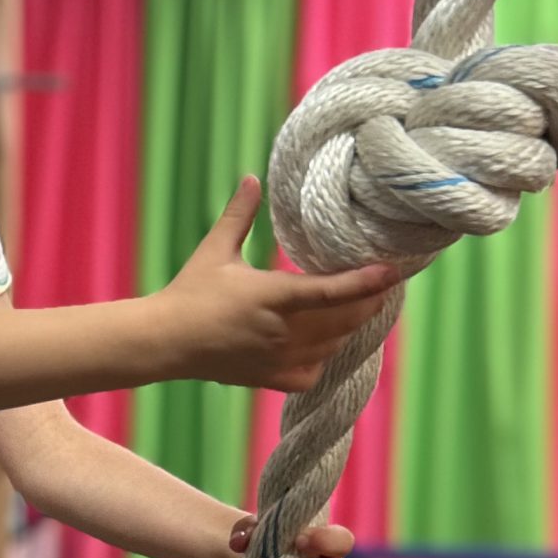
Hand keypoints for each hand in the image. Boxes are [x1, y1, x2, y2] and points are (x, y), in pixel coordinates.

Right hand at [159, 178, 399, 392]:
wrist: (164, 342)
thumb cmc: (189, 292)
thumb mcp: (215, 250)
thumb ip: (239, 215)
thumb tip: (252, 178)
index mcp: (270, 297)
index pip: (330, 292)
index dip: (366, 282)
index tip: (392, 272)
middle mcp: (280, 332)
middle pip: (343, 321)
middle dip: (368, 303)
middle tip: (383, 285)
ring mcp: (277, 359)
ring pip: (333, 346)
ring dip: (350, 328)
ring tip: (362, 308)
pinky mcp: (269, 379)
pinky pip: (313, 373)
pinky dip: (325, 358)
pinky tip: (325, 343)